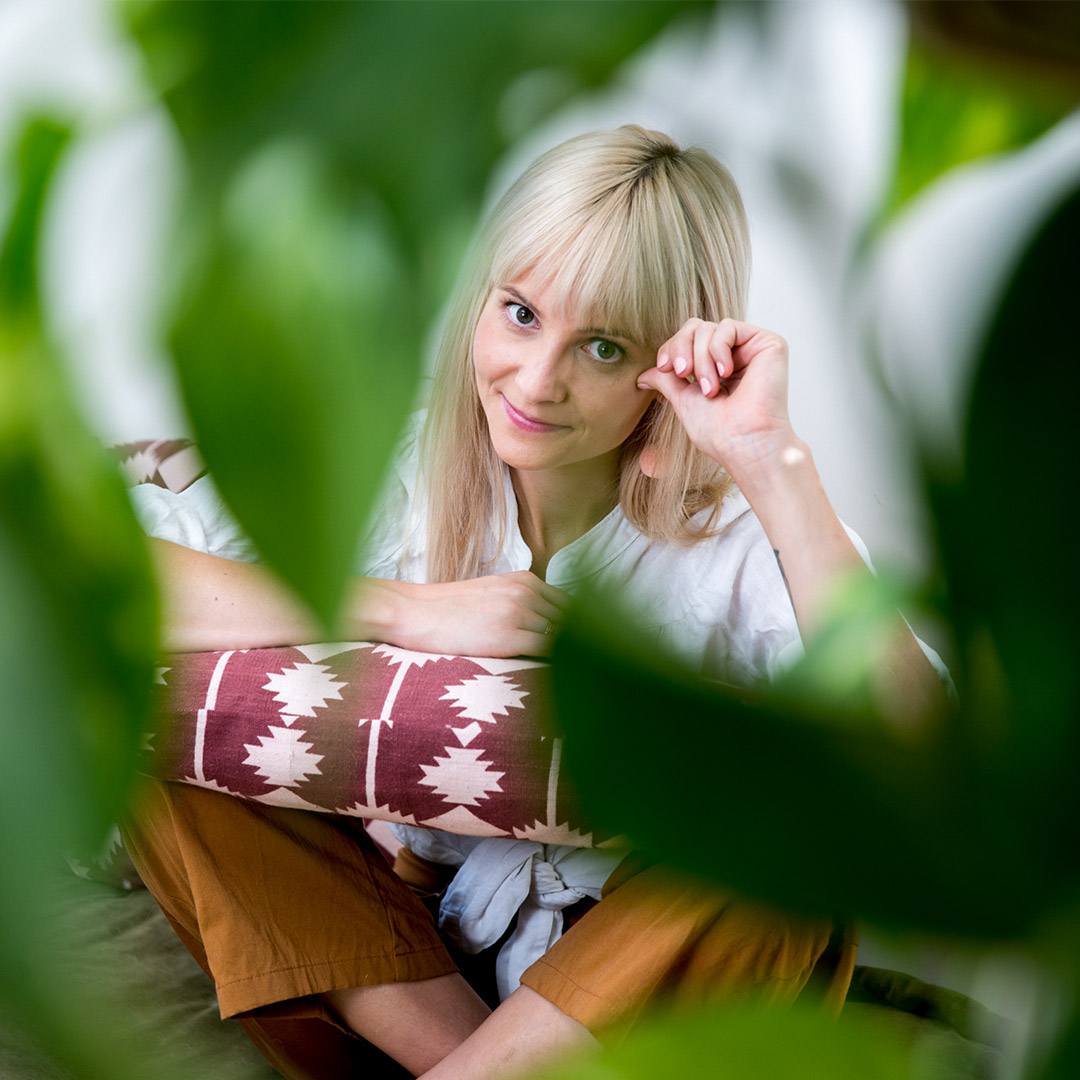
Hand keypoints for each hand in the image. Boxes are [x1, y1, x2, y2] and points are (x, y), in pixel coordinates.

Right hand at [388, 572, 569, 657]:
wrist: (415, 612)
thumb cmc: (450, 609)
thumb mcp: (493, 593)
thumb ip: (523, 602)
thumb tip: (549, 625)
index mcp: (525, 580)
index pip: (570, 604)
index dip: (580, 626)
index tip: (584, 645)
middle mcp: (526, 592)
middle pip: (572, 620)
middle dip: (579, 641)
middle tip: (583, 662)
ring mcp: (518, 613)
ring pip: (563, 636)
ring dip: (568, 653)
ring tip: (570, 672)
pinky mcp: (508, 637)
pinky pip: (547, 651)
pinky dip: (555, 662)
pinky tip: (553, 674)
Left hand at [635, 317, 798, 478]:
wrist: (743, 443)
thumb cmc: (718, 432)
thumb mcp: (683, 400)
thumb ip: (666, 381)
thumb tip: (643, 375)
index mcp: (717, 368)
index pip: (687, 339)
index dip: (671, 348)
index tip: (664, 367)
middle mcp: (735, 356)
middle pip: (696, 327)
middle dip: (681, 348)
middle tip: (683, 373)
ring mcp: (751, 349)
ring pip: (708, 328)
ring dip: (701, 359)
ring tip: (710, 388)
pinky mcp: (768, 344)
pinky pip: (728, 328)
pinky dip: (717, 349)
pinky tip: (725, 373)